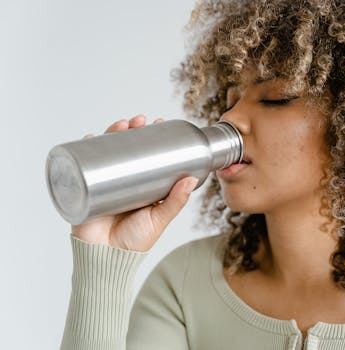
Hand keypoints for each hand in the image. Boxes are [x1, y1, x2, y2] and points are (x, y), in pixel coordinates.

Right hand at [70, 115, 198, 251]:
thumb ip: (175, 202)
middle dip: (132, 131)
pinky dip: (84, 150)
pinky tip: (91, 137)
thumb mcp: (159, 219)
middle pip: (125, 149)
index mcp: (141, 186)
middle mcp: (123, 182)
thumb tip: (191, 178)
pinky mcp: (86, 190)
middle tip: (140, 121)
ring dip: (112, 134)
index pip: (145, 155)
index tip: (159, 124)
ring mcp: (104, 184)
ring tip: (121, 125)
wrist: (107, 259)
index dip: (150, 138)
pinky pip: (83, 167)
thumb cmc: (135, 242)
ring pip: (106, 153)